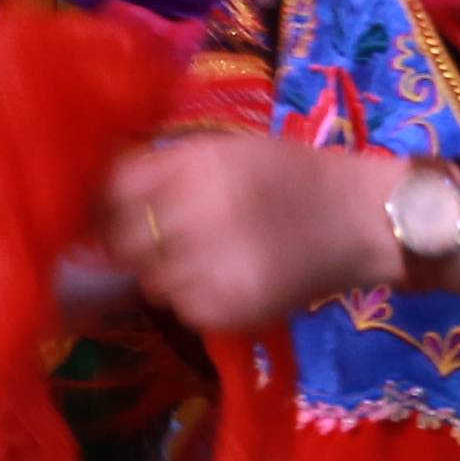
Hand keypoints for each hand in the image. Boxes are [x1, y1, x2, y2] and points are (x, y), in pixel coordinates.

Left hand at [102, 130, 392, 332]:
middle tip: (160, 238)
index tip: (116, 208)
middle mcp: (201, 213)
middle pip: (124, 240)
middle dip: (133, 240)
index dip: (108, 201)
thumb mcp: (225, 151)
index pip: (117, 189)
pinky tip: (223, 280)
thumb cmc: (290, 175)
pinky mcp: (229, 309)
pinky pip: (182, 309)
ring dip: (163, 272)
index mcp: (199, 167)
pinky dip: (192, 299)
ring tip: (202, 258)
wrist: (359, 221)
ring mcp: (214, 267)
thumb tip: (99, 192)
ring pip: (149, 281)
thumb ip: (163, 168)